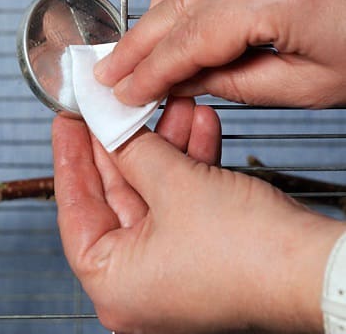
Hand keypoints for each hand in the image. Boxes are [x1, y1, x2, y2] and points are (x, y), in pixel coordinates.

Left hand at [52, 96, 345, 332]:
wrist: (318, 270)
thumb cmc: (249, 254)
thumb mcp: (174, 187)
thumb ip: (132, 151)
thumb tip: (108, 126)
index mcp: (112, 282)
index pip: (75, 208)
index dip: (70, 157)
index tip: (67, 122)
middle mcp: (135, 282)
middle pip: (115, 196)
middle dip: (123, 142)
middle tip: (112, 106)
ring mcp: (168, 269)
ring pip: (153, 193)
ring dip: (163, 145)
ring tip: (167, 103)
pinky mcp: (199, 254)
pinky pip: (180, 201)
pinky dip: (188, 165)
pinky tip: (196, 125)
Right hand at [93, 0, 345, 107]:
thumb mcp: (305, 87)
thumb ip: (230, 83)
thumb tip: (178, 82)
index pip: (190, 39)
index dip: (150, 70)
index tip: (124, 91)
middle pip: (177, 5)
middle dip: (139, 45)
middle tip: (112, 73)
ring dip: (153, 13)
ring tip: (138, 49)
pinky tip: (169, 7)